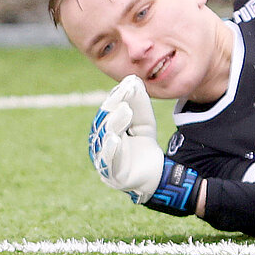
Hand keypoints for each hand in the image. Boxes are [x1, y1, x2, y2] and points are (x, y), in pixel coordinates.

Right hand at [88, 74, 163, 201]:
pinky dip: (110, 150)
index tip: (130, 83)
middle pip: (104, 122)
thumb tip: (133, 80)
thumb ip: (139, 102)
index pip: (108, 109)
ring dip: (115, 124)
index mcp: (105, 127)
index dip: (118, 96)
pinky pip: (108, 162)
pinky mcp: (112, 174)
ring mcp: (104, 159)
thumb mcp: (144, 120)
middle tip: (127, 95)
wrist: (154, 171)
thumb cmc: (142, 143)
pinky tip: (115, 139)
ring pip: (105, 139)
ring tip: (126, 111)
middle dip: (115, 107)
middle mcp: (100, 142)